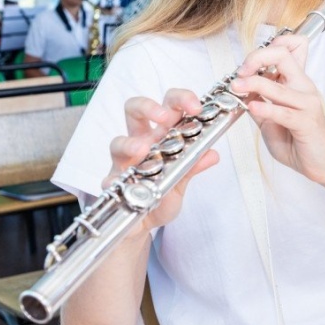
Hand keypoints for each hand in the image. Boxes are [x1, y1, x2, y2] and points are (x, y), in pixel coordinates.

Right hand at [103, 90, 218, 231]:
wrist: (145, 224)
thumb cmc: (162, 196)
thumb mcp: (182, 180)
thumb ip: (194, 166)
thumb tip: (213, 154)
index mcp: (162, 136)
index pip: (168, 106)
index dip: (181, 99)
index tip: (196, 107)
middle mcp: (141, 143)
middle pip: (135, 110)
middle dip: (149, 107)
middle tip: (165, 118)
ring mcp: (125, 162)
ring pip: (118, 141)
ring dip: (131, 144)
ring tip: (143, 150)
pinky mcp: (113, 183)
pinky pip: (110, 178)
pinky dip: (116, 180)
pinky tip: (124, 184)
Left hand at [229, 34, 324, 184]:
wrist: (320, 165)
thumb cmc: (298, 140)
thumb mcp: (270, 118)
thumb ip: (259, 102)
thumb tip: (240, 90)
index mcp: (297, 82)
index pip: (288, 48)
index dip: (263, 50)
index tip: (245, 66)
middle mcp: (304, 87)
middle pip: (283, 55)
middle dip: (257, 58)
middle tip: (240, 71)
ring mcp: (307, 103)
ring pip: (278, 85)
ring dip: (254, 84)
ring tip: (237, 87)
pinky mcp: (307, 122)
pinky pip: (283, 112)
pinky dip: (266, 108)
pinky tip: (252, 107)